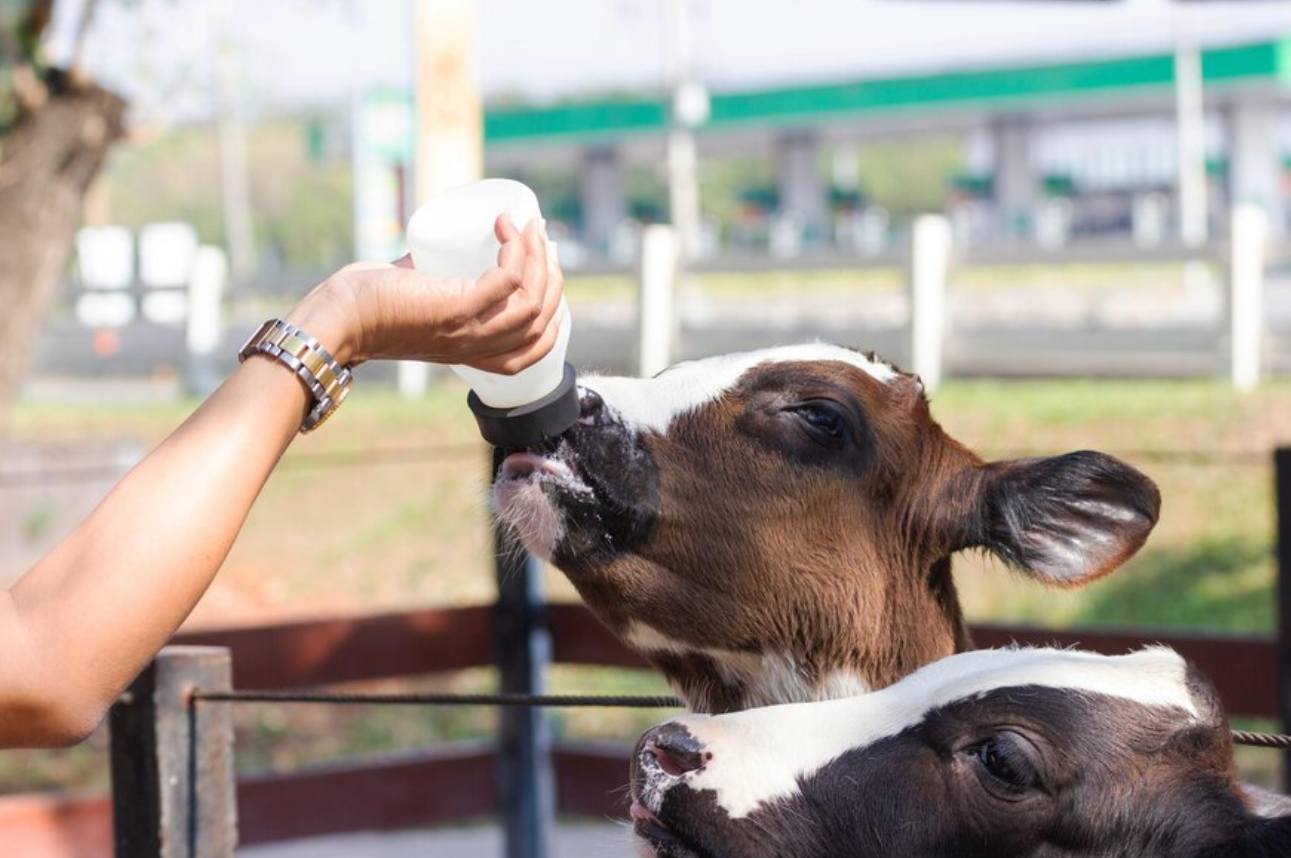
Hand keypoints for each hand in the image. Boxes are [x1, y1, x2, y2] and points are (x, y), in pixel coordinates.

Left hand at [286, 215, 563, 374]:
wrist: (338, 318)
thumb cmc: (367, 305)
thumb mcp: (417, 296)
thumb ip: (431, 279)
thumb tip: (440, 249)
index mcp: (475, 352)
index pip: (536, 346)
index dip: (556, 311)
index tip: (548, 271)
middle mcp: (479, 347)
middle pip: (542, 320)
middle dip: (552, 276)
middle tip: (540, 238)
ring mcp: (471, 330)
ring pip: (533, 300)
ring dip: (539, 257)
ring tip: (529, 227)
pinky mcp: (459, 309)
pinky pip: (509, 280)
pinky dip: (515, 249)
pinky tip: (506, 226)